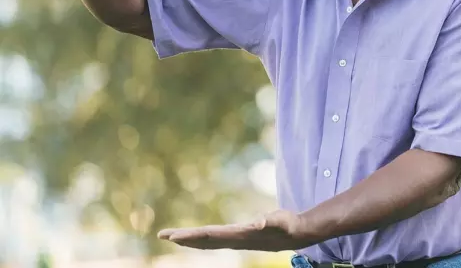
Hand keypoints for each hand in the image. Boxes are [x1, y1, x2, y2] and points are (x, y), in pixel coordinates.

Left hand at [157, 209, 314, 251]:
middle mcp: (235, 240)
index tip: (174, 236)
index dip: (191, 235)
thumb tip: (259, 222)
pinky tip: (196, 239)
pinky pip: (215, 240)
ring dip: (190, 239)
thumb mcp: (280, 220)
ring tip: (172, 238)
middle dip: (184, 238)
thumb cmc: (289, 225)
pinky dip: (202, 239)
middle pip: (204, 240)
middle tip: (162, 235)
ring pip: (207, 242)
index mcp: (239, 235)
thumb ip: (270, 221)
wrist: (297, 235)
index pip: (210, 236)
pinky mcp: (240, 238)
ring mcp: (237, 240)